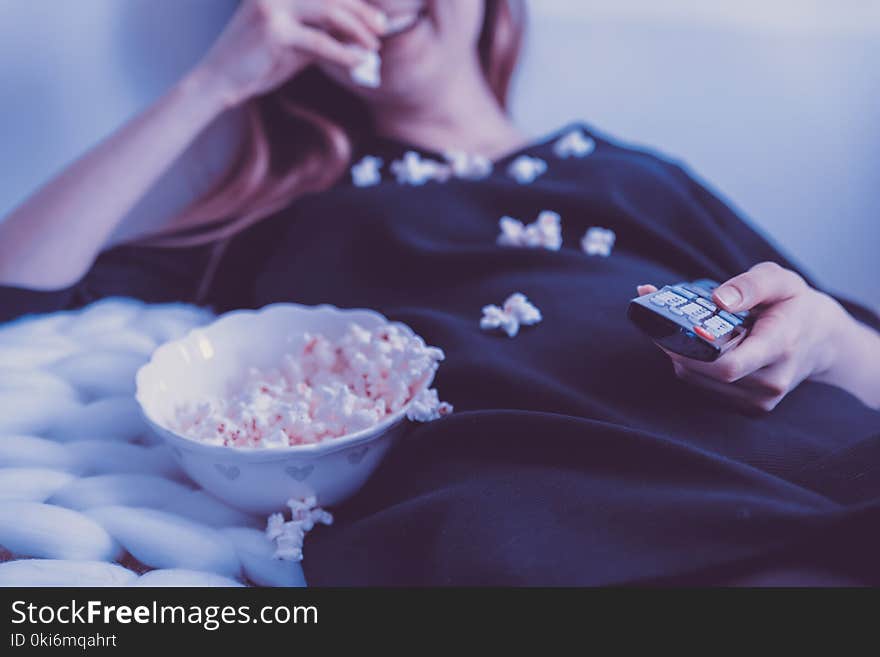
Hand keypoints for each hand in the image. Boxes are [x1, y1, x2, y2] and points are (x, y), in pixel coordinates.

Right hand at [191, 0, 386, 108]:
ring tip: (374, 45)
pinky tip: (359, 61)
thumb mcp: (294, 45)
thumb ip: (320, 34)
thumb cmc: (257, 64)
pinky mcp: (273, 30)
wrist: (219, 81)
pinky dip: (343, 52)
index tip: (377, 17)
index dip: (354, 1)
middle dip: (361, 11)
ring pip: (328, 11)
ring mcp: (273, 6)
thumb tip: (356, 36)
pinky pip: (319, 41)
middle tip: (383, 28)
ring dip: (357, 29)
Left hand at [638, 262, 852, 412]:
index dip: (691, 353)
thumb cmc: (795, 305)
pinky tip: (695, 348)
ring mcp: (761, 399)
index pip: (729, 366)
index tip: (669, 330)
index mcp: (780, 346)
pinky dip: (692, 368)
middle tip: (661, 321)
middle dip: (676, 348)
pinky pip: (705, 389)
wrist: (822, 339)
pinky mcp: (750, 407)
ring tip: (678, 331)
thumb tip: (719, 299)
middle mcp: (771, 380)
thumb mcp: (780, 280)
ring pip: (699, 382)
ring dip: (680, 357)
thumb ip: (750, 285)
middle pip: (706, 374)